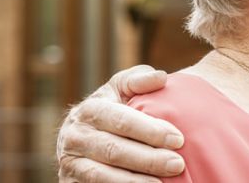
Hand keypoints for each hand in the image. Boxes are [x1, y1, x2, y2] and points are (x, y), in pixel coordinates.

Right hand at [57, 65, 185, 181]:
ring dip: (134, 181)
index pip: (122, 121)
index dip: (150, 131)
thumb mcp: (121, 88)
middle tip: (178, 164)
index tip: (178, 139)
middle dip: (148, 159)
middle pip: (114, 151)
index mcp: (89, 110)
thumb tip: (161, 77)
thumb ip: (139, 80)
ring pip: (102, 176)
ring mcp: (70, 164)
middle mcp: (75, 137)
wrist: (84, 134)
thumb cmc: (113, 107)